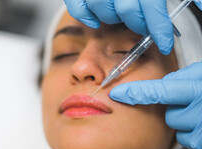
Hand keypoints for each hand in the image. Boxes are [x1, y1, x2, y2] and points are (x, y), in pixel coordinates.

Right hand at [64, 0, 201, 54]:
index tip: (165, 44)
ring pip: (104, 12)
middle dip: (138, 24)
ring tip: (121, 14)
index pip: (152, 8)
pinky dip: (86, 17)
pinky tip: (96, 20)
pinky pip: (78, 9)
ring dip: (113, 19)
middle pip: (127, 12)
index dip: (159, 29)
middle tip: (144, 26)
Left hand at [109, 62, 201, 148]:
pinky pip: (194, 146)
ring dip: (192, 127)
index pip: (160, 91)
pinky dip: (201, 139)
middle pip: (170, 116)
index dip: (136, 93)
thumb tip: (162, 86)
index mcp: (201, 88)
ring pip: (182, 133)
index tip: (117, 94)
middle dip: (180, 112)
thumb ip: (187, 81)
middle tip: (200, 106)